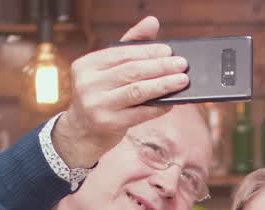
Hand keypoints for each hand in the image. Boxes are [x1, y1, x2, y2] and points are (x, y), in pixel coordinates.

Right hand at [51, 16, 190, 168]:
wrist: (83, 131)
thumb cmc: (101, 95)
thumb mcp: (108, 69)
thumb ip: (129, 45)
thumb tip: (152, 22)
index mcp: (86, 64)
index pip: (121, 53)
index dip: (147, 51)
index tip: (168, 51)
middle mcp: (88, 83)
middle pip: (131, 71)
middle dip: (160, 67)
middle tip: (182, 64)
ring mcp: (96, 104)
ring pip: (137, 91)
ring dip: (163, 85)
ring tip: (182, 80)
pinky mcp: (107, 123)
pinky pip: (140, 113)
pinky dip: (158, 106)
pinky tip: (171, 102)